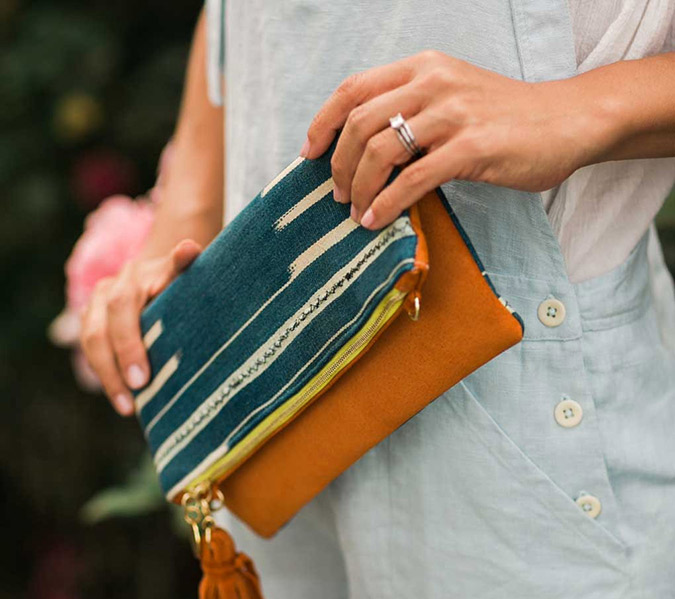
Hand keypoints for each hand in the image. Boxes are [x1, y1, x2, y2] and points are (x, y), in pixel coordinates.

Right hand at [80, 238, 200, 415]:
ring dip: (107, 378)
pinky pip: (91, 352)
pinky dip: (105, 376)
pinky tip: (124, 400)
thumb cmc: (181, 280)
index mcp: (132, 278)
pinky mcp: (92, 322)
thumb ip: (185, 266)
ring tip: (127, 408)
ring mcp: (96, 306)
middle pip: (100, 331)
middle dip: (116, 366)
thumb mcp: (186, 274)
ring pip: (90, 343)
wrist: (161, 272)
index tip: (142, 379)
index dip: (128, 344)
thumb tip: (189, 248)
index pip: (122, 309)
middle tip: (136, 394)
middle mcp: (108, 290)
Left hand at [301, 50, 605, 229]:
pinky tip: (376, 221)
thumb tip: (367, 153)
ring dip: (359, 188)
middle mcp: (433, 83)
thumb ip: (412, 114)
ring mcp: (453, 113)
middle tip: (337, 195)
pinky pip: (413, 180)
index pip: (353, 88)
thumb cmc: (506, 118)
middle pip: (359, 121)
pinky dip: (387, 204)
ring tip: (356, 212)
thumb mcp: (452, 99)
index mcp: (423, 68)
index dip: (322, 123)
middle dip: (339, 165)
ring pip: (381, 150)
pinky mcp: (472, 147)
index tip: (308, 154)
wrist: (567, 121)